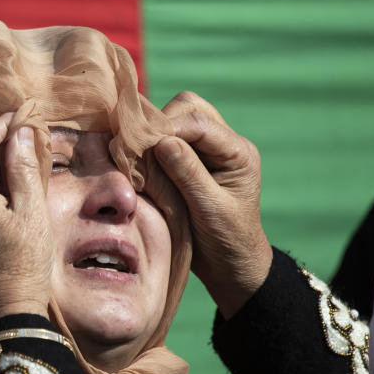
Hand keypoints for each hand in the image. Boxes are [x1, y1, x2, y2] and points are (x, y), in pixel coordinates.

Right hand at [153, 91, 271, 318]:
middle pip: (188, 108)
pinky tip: (140, 164)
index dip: (166, 127)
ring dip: (155, 133)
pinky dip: (153, 146)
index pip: (199, 122)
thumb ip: (188, 174)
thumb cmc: (226, 241)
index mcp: (238, 152)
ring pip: (176, 118)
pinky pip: (169, 138)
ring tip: (136, 157)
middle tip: (136, 149)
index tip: (138, 144)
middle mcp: (225, 144)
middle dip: (160, 124)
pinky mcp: (192, 160)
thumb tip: (162, 141)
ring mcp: (208, 150)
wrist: (231, 265)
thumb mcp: (209, 210)